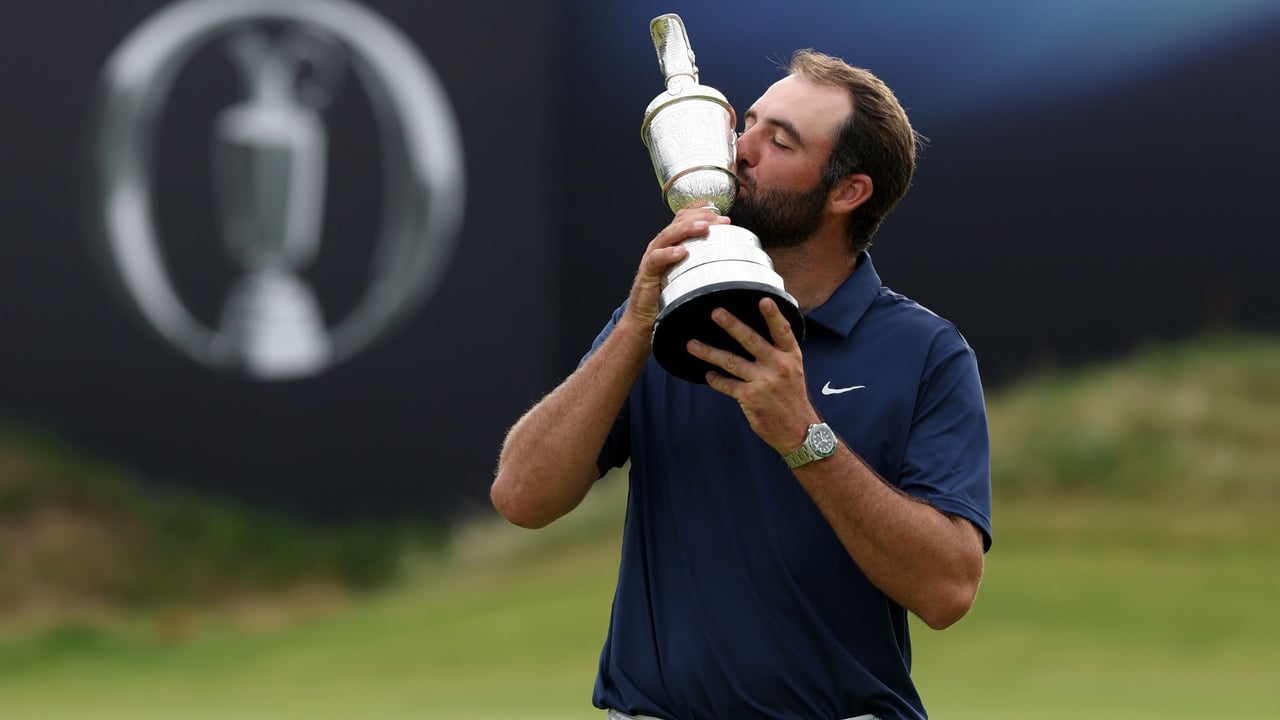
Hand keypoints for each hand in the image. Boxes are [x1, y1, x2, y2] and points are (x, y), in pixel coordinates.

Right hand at [622, 208, 729, 333]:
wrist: (644, 318)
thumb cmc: (667, 296)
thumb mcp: (688, 276)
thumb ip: (702, 264)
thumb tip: (730, 261)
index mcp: (671, 243)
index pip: (685, 219)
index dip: (704, 215)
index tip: (725, 220)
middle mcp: (661, 246)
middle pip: (678, 221)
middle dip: (701, 218)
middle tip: (720, 221)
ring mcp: (652, 257)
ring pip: (668, 235)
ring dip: (686, 229)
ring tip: (704, 227)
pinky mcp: (647, 273)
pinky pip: (656, 259)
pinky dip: (669, 253)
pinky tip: (682, 252)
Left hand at [687, 298, 815, 453]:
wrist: (799, 431)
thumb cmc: (792, 397)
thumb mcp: (794, 370)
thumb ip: (778, 352)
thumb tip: (753, 333)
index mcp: (791, 357)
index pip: (783, 331)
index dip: (773, 315)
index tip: (763, 300)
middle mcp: (779, 367)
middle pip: (752, 341)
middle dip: (733, 326)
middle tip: (716, 312)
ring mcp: (764, 382)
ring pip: (732, 362)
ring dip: (710, 352)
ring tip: (692, 345)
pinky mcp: (751, 398)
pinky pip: (727, 385)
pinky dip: (716, 379)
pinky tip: (708, 374)